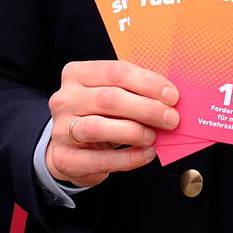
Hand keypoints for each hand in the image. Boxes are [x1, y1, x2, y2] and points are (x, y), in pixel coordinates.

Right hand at [44, 60, 178, 186]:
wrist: (71, 149)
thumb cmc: (99, 116)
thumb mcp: (112, 96)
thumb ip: (135, 92)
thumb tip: (169, 98)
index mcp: (77, 74)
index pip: (116, 72)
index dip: (148, 83)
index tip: (172, 95)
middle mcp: (65, 99)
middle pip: (109, 98)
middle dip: (146, 108)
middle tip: (171, 118)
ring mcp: (61, 129)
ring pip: (99, 127)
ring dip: (133, 131)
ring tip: (153, 137)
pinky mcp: (65, 158)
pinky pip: (100, 160)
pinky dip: (128, 158)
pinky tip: (146, 154)